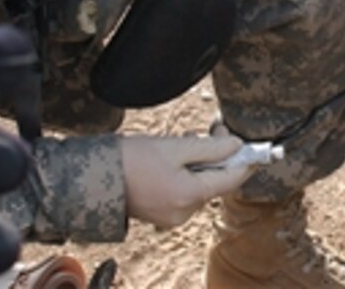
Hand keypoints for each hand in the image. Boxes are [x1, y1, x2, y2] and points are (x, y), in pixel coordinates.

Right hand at [121, 134, 254, 229]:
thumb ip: (209, 148)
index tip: (251, 143)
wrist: (93, 177)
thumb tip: (237, 146)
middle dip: (218, 155)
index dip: (245, 160)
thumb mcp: (174, 147)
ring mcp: (173, 217)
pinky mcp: (163, 214)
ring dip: (201, 162)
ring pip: (200, 185)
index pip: (231, 179)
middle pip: (216, 182)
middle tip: (213, 129)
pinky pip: (185, 192)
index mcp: (189, 196)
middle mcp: (184, 212)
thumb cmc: (130, 160)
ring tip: (185, 140)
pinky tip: (174, 157)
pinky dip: (187, 173)